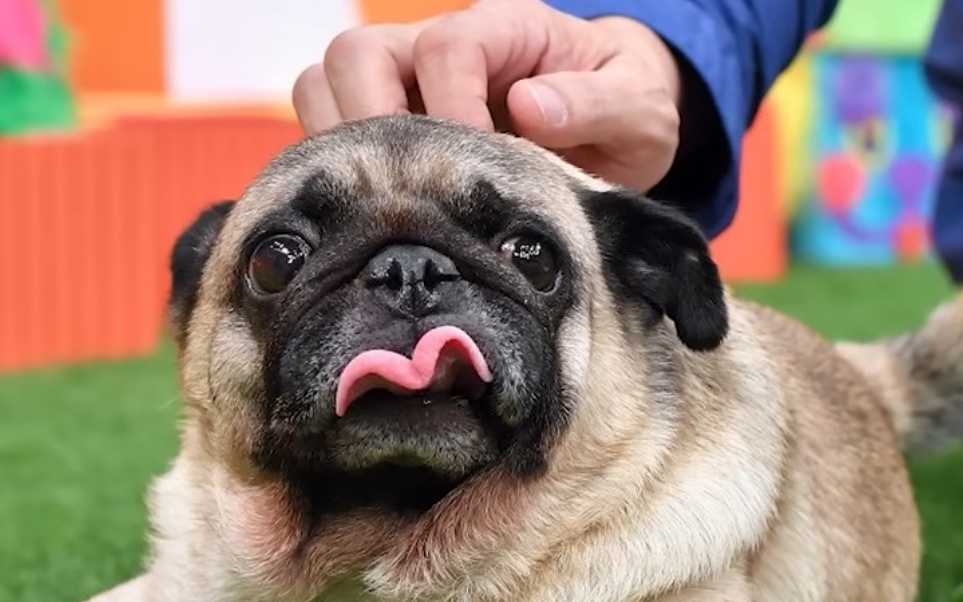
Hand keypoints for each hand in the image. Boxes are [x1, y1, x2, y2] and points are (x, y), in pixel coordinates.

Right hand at [293, 0, 684, 191]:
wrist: (613, 120)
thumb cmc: (624, 107)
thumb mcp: (639, 108)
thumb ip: (596, 104)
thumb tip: (527, 108)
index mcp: (502, 30)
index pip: (444, 47)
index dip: (450, 108)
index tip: (480, 161)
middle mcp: (436, 47)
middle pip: (355, 55)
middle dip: (370, 122)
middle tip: (414, 187)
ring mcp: (403, 85)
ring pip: (322, 87)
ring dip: (341, 144)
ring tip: (392, 198)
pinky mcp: (386, 125)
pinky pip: (327, 132)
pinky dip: (338, 169)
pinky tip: (383, 211)